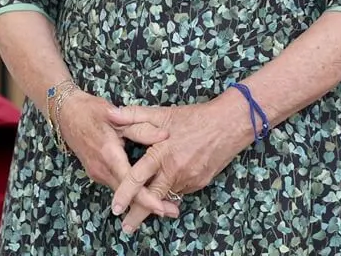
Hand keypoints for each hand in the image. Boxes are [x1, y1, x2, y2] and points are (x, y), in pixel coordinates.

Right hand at [56, 90, 178, 219]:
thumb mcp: (117, 115)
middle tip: (173, 211)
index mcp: (109, 154)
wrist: (65, 113)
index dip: (146, 198)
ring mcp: (97, 173)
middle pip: (127, 195)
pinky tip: (144, 191)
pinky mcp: (96, 173)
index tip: (162, 208)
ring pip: (121, 192)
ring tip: (165, 204)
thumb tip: (165, 136)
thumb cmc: (90, 111)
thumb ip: (141, 128)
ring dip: (141, 200)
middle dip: (150, 205)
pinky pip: (115, 186)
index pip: (129, 182)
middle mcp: (101, 168)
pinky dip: (130, 192)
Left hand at [104, 100, 249, 233]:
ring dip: (155, 204)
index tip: (115, 207)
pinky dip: (170, 192)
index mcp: (162, 153)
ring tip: (141, 213)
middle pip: (152, 198)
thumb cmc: (194, 117)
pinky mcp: (200, 183)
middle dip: (138, 214)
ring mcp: (189, 179)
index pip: (137, 177)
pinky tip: (163, 192)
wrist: (229, 125)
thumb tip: (110, 114)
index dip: (125, 194)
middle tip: (126, 227)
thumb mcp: (162, 113)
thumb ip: (134, 115)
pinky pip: (180, 191)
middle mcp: (175, 170)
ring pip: (167, 196)